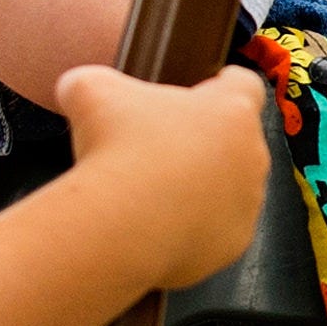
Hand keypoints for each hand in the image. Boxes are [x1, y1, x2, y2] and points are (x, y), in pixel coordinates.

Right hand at [53, 62, 272, 289]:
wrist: (122, 225)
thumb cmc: (117, 150)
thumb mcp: (89, 92)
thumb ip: (89, 83)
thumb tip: (75, 88)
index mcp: (231, 110)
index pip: (244, 84)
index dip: (224, 84)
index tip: (209, 89)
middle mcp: (251, 155)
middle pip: (235, 140)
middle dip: (203, 143)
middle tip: (160, 148)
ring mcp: (247, 203)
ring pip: (229, 188)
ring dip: (202, 187)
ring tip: (156, 192)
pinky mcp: (234, 243)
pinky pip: (218, 230)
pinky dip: (194, 227)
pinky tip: (160, 225)